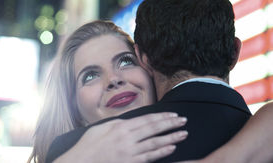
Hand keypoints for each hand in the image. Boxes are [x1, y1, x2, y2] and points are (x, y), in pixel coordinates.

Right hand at [54, 112, 187, 162]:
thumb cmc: (89, 145)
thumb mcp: (102, 128)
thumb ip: (119, 124)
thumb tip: (132, 121)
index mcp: (121, 127)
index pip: (147, 119)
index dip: (162, 116)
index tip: (173, 114)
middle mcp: (128, 138)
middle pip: (154, 129)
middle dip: (170, 124)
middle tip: (183, 120)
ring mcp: (130, 153)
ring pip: (155, 143)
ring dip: (171, 138)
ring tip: (183, 134)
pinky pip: (149, 157)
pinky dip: (162, 152)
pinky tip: (171, 148)